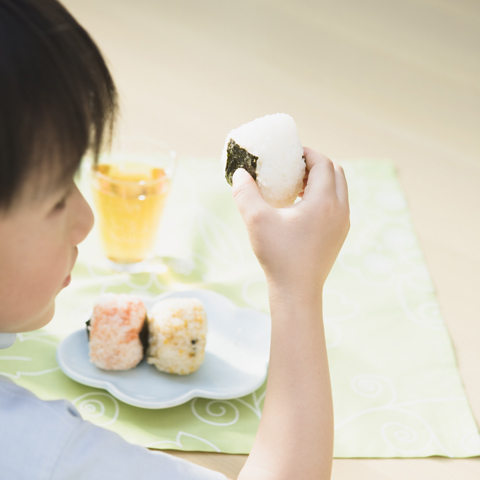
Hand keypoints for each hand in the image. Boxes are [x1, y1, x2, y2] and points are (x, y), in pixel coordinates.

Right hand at [232, 147, 349, 298]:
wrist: (297, 291)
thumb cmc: (278, 255)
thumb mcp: (256, 220)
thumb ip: (245, 192)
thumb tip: (240, 173)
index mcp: (324, 201)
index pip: (323, 163)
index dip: (307, 153)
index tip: (289, 154)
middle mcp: (339, 209)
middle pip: (335, 172)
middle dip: (315, 164)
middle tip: (293, 167)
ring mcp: (342, 224)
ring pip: (338, 189)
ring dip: (320, 181)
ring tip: (295, 186)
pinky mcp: (339, 236)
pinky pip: (336, 205)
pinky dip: (322, 197)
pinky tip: (300, 208)